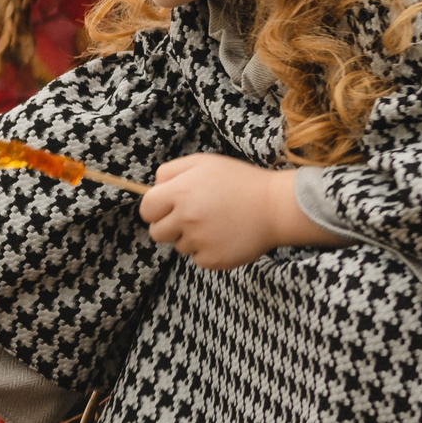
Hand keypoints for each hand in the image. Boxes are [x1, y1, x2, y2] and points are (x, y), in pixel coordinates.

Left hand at [139, 153, 341, 269]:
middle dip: (169, 226)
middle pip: (157, 232)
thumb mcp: (204, 162)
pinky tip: (225, 236)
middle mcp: (185, 219)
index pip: (146, 209)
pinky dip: (208, 250)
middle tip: (192, 217)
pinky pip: (197, 258)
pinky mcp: (212, 260)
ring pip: (179, 246)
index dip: (156, 208)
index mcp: (180, 192)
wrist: (275, 206)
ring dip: (191, 237)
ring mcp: (199, 242)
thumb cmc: (240, 181)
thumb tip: (154, 188)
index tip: (167, 208)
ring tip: (216, 223)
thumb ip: (171, 171)